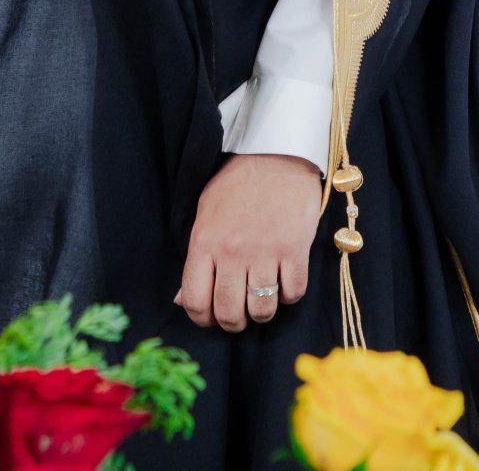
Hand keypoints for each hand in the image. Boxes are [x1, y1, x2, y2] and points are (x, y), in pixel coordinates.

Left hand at [176, 153, 322, 330]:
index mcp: (205, 241)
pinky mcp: (296, 249)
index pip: (195, 301)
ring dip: (261, 314)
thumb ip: (196, 259)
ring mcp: (266, 252)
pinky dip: (288, 296)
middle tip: (238, 316)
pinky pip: (292, 293)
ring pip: (261, 310)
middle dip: (232, 323)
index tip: (210, 317)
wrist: (276, 155)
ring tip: (261, 301)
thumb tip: (182, 299)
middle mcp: (233, 251)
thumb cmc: (237, 184)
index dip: (201, 319)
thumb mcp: (205, 215)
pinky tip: (283, 283)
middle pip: (229, 313)